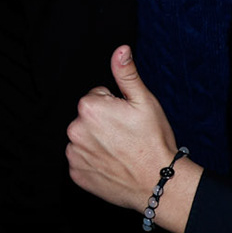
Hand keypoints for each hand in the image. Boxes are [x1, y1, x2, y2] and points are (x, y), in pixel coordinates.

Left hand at [67, 46, 191, 230]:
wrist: (157, 182)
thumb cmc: (153, 141)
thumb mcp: (144, 101)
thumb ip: (126, 74)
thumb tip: (120, 50)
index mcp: (88, 108)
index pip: (97, 97)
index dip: (115, 106)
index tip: (127, 120)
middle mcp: (74, 130)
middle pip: (87, 118)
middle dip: (103, 123)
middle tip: (125, 136)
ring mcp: (74, 154)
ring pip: (84, 139)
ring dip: (97, 142)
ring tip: (120, 151)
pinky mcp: (76, 174)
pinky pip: (81, 160)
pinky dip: (93, 161)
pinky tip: (112, 164)